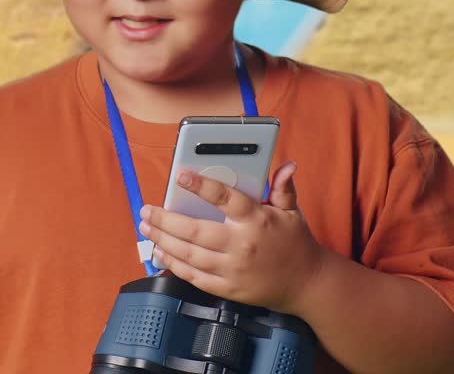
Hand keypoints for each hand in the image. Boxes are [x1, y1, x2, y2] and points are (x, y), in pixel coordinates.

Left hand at [138, 161, 327, 313]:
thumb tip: (287, 165)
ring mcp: (233, 269)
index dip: (201, 185)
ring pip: (189, 254)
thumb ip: (283, 188)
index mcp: (256, 220)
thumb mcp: (292, 211)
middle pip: (194, 230)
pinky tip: (161, 252)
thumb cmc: (295, 243)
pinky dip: (173, 264)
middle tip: (146, 209)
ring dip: (163, 240)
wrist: (307, 284)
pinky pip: (194, 276)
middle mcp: (241, 245)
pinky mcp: (227, 288)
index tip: (181, 175)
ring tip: (147, 227)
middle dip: (164, 219)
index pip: (225, 199)